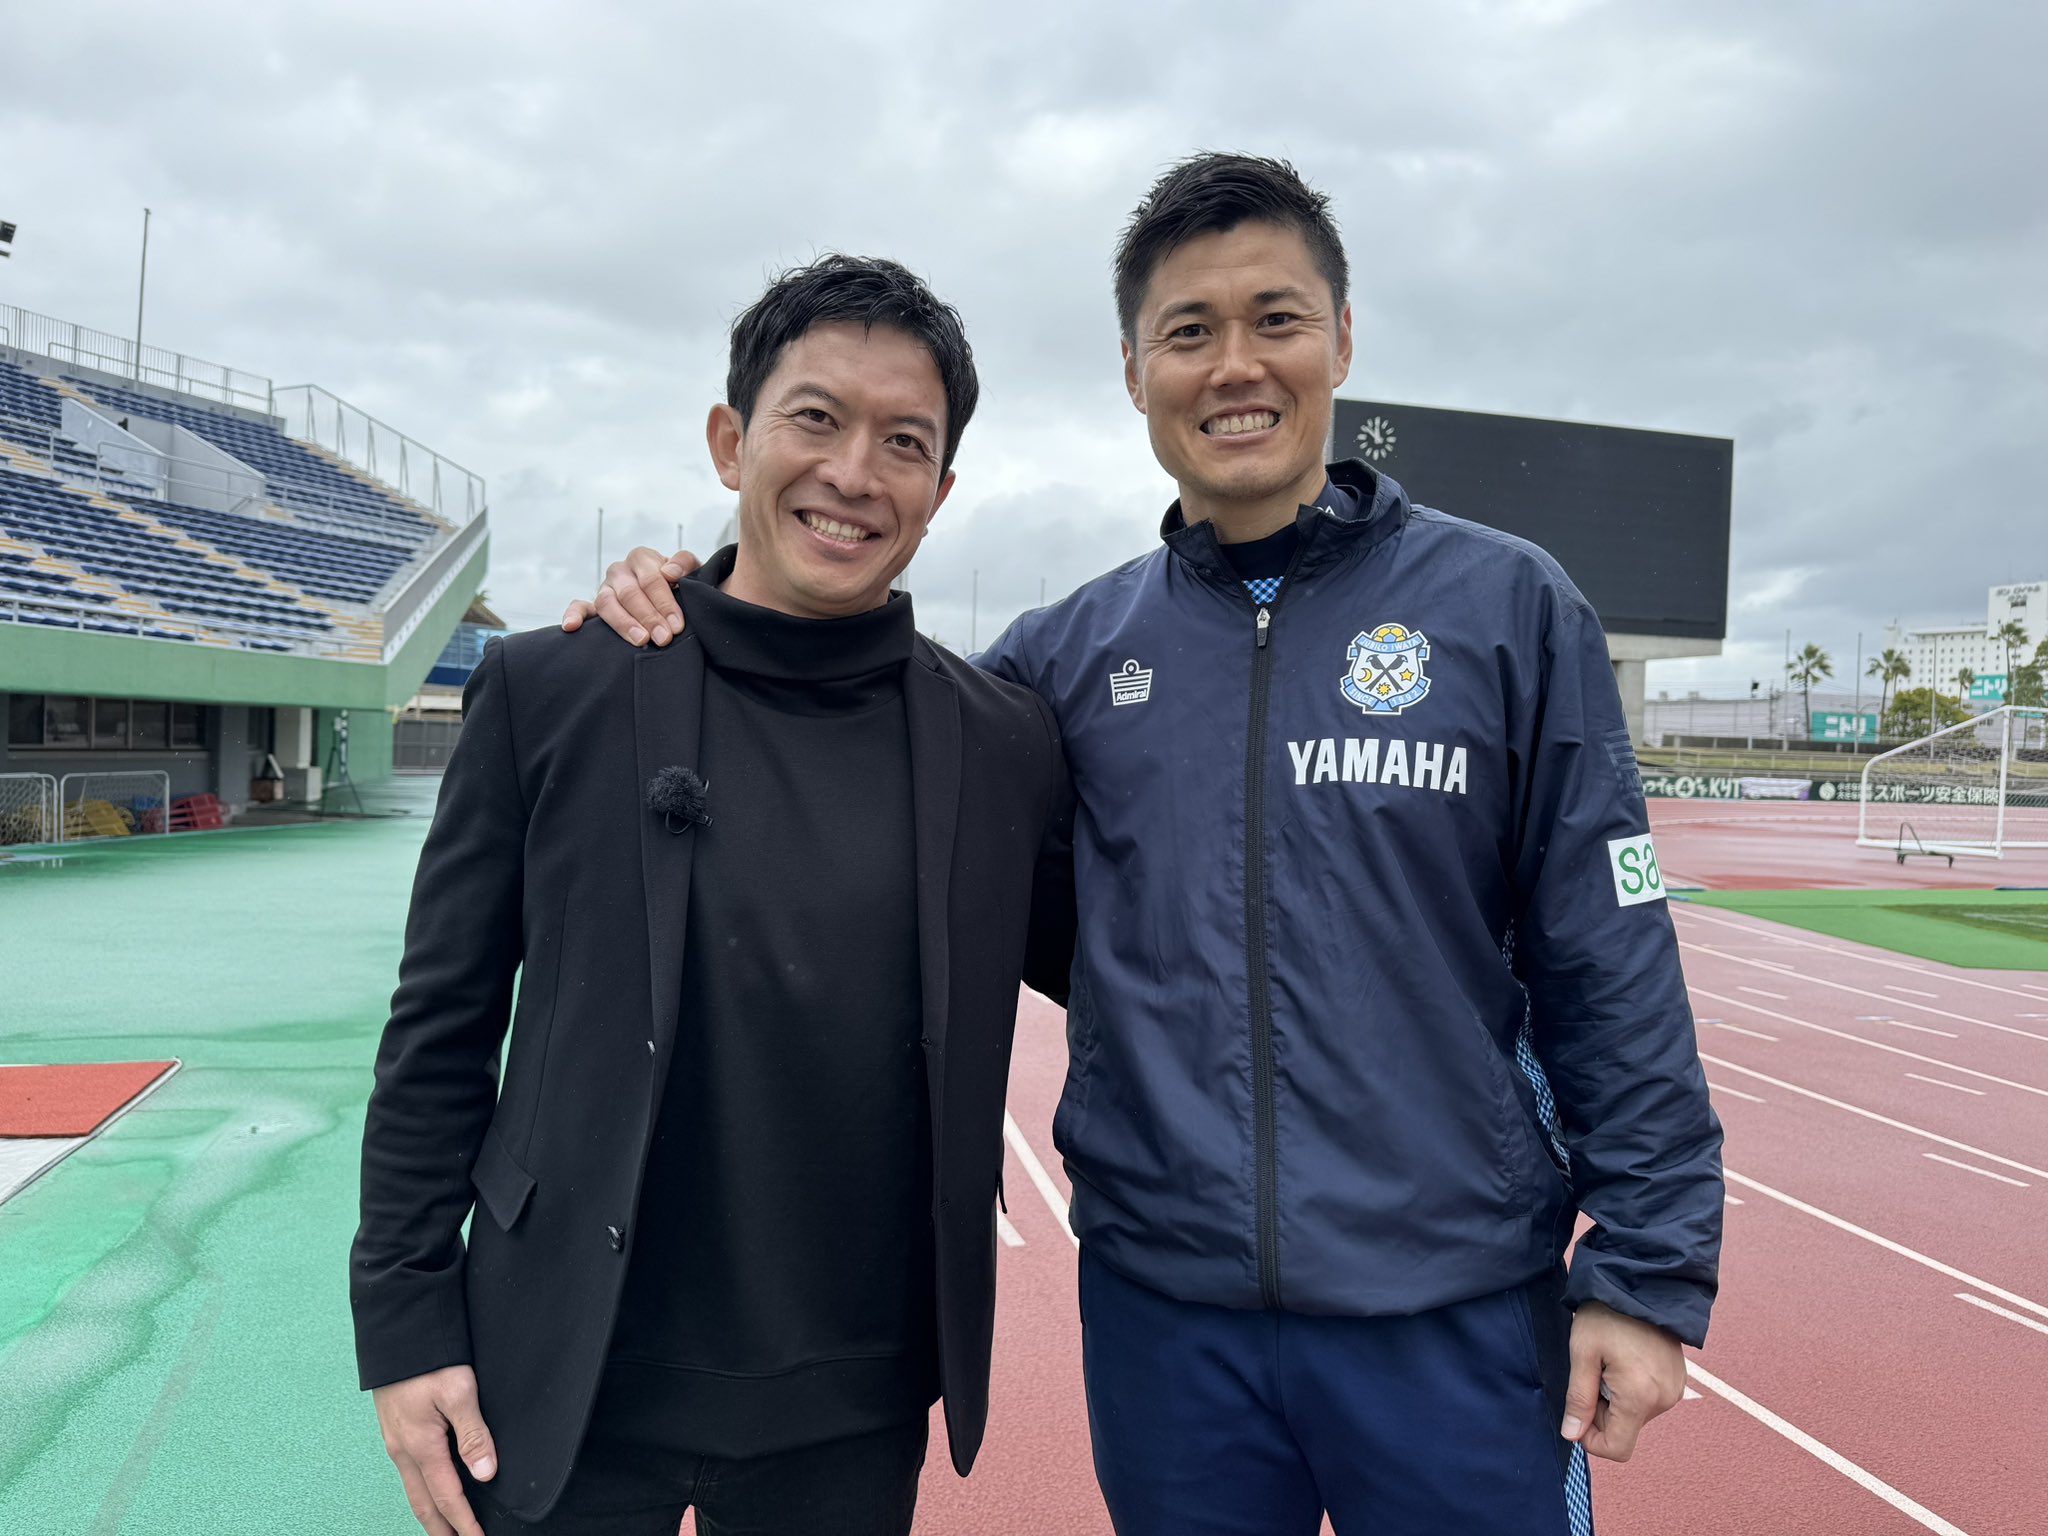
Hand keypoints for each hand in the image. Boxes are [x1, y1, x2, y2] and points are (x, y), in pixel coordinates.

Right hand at [373, 1364, 497, 1535]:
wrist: (397, 1331)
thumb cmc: (429, 1358)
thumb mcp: (459, 1392)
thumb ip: (474, 1435)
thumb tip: (485, 1474)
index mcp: (421, 1446)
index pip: (446, 1497)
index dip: (463, 1523)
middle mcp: (403, 1450)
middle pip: (423, 1503)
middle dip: (441, 1529)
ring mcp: (395, 1441)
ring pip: (413, 1489)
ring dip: (430, 1513)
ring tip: (446, 1528)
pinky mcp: (395, 1429)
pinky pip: (408, 1472)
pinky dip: (422, 1491)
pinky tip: (432, 1488)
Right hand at [560, 546, 698, 645]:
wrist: (671, 593)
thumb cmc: (681, 584)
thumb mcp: (691, 571)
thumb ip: (685, 565)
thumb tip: (669, 572)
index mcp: (642, 558)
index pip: (652, 579)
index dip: (665, 603)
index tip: (677, 625)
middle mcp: (620, 570)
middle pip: (630, 593)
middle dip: (649, 617)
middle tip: (664, 638)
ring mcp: (605, 587)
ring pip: (607, 603)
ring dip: (623, 623)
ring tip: (640, 640)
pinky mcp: (593, 604)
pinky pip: (578, 606)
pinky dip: (573, 614)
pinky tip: (571, 627)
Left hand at [1560, 1301, 1686, 1461]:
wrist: (1641, 1285)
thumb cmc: (1607, 1315)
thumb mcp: (1582, 1354)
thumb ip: (1578, 1398)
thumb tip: (1572, 1435)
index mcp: (1640, 1397)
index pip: (1617, 1448)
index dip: (1591, 1438)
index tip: (1578, 1411)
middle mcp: (1663, 1400)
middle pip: (1624, 1429)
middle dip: (1601, 1410)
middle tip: (1592, 1372)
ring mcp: (1674, 1391)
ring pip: (1634, 1414)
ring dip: (1615, 1398)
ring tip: (1609, 1362)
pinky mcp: (1677, 1381)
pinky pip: (1648, 1400)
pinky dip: (1630, 1389)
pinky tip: (1624, 1360)